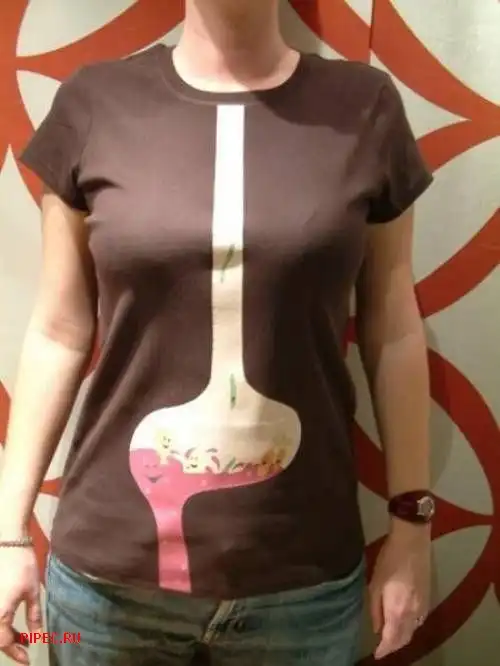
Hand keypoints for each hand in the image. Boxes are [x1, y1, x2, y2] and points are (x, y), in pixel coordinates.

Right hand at [0, 546, 41, 663]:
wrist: (8, 542)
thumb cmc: (22, 566)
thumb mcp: (32, 592)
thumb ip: (34, 617)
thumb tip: (37, 637)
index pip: (4, 643)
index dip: (16, 653)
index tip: (28, 660)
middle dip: (9, 646)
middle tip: (24, 650)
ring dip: (4, 635)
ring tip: (21, 638)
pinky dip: (1, 624)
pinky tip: (11, 625)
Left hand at [369, 521, 430, 659]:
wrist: (412, 541)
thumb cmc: (389, 560)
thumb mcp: (375, 583)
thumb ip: (375, 608)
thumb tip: (377, 628)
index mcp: (398, 610)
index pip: (392, 639)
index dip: (384, 649)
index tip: (377, 654)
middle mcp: (413, 613)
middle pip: (404, 638)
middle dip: (393, 646)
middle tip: (383, 648)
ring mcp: (423, 606)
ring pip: (413, 630)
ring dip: (403, 638)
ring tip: (391, 638)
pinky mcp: (428, 597)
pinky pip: (420, 620)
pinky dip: (411, 627)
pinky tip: (404, 623)